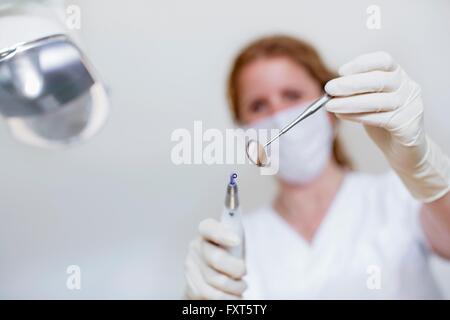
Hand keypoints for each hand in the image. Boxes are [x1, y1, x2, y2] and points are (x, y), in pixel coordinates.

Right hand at [185, 218, 246, 298]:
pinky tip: (234, 296)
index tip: (236, 240)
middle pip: (216, 258)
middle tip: (243, 272)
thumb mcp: (234, 242)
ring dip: (234, 287)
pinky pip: (210, 295)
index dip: (221, 233)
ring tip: (241, 287)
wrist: (213, 275)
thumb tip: (237, 233)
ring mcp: (191, 266)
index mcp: (207, 230)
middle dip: (235, 269)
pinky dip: (226, 298)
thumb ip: (236, 236)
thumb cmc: (230, 254)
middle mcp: (196, 246)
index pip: (209, 228)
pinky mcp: (190, 286)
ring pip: (215, 280)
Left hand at [325, 51, 449, 201]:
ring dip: (349, 102)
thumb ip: (356, 93)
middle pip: (379, 80)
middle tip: (329, 88)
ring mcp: (411, 106)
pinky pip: (380, 119)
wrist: (402, 149)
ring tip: (330, 105)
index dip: (362, 63)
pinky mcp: (408, 126)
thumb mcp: (369, 100)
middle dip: (351, 84)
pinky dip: (358, 117)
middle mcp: (408, 87)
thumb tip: (331, 89)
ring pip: (377, 101)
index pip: (384, 60)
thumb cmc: (382, 120)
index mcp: (398, 75)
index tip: (341, 71)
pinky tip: (342, 116)